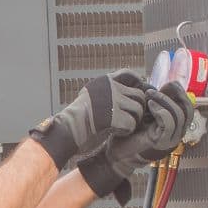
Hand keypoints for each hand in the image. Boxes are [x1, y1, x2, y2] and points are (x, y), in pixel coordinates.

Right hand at [29, 69, 148, 169]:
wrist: (68, 129)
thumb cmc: (79, 116)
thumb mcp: (92, 95)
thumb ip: (108, 90)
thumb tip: (131, 86)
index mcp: (105, 81)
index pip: (129, 75)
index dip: (138, 84)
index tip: (139, 94)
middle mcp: (110, 88)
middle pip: (139, 95)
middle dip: (138, 108)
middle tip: (130, 118)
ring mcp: (113, 101)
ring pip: (138, 109)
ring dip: (134, 120)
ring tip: (122, 126)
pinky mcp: (114, 116)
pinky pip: (131, 124)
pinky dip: (126, 131)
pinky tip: (115, 132)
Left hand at [76, 83, 192, 201]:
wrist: (118, 154)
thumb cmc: (130, 134)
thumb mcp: (145, 115)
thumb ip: (154, 104)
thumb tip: (159, 87)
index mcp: (175, 127)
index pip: (188, 108)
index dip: (181, 93)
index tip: (169, 84)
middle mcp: (176, 134)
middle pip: (188, 111)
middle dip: (176, 95)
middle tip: (161, 87)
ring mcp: (170, 140)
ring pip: (179, 116)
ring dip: (165, 101)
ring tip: (150, 95)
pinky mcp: (160, 142)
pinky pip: (168, 124)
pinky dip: (160, 111)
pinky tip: (150, 105)